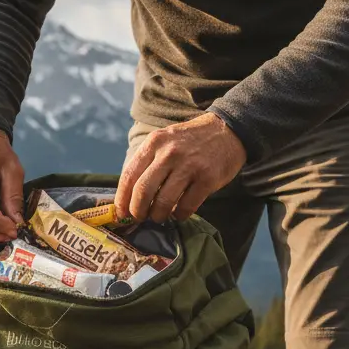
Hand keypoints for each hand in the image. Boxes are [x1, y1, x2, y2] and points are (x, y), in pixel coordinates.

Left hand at [116, 112, 246, 222]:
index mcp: (154, 143)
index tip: (121, 213)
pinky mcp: (207, 178)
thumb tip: (128, 196)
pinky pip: (186, 207)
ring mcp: (189, 166)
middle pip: (142, 192)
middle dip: (137, 211)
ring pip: (163, 203)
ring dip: (158, 216)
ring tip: (160, 216)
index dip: (122, 199)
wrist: (227, 130)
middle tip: (140, 218)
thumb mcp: (165, 141)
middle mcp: (169, 153)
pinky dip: (179, 216)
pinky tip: (179, 213)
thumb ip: (147, 162)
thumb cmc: (190, 142)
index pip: (129, 176)